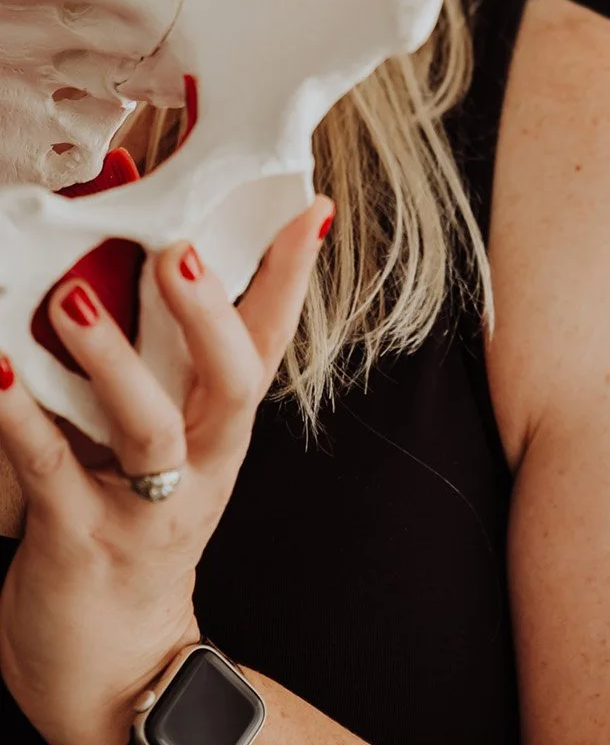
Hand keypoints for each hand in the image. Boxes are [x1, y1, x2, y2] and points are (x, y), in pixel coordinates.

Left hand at [0, 195, 334, 744]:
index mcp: (224, 428)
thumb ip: (161, 361)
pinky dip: (23, 420)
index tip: (311, 208)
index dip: (293, 274)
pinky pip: (54, 472)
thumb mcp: (170, 442)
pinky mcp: (82, 541)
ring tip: (74, 300)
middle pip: (232, 380)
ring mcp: (148, 507)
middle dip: (209, 310)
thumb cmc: (134, 529)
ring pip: (150, 429)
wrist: (115, 672)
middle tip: (179, 248)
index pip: (269, 340)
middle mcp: (203, 463)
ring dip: (114, 361)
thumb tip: (136, 258)